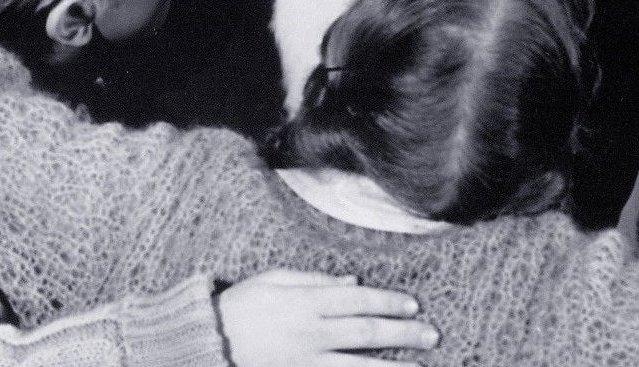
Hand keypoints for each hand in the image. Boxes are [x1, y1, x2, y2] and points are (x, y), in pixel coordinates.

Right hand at [216, 269, 437, 366]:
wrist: (207, 343)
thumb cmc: (238, 306)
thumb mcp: (273, 281)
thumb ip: (315, 280)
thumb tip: (354, 283)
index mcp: (306, 302)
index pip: (359, 300)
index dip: (390, 302)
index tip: (414, 305)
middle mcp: (311, 333)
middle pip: (367, 332)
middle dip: (403, 333)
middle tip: (432, 335)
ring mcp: (306, 363)